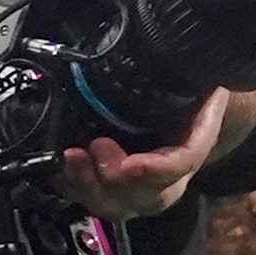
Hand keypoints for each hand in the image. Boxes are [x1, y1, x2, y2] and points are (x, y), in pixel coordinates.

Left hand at [56, 85, 240, 221]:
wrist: (186, 108)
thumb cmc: (188, 93)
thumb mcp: (198, 75)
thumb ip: (194, 68)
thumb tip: (192, 51)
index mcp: (193, 143)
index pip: (182, 165)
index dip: (157, 171)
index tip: (131, 164)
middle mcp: (169, 175)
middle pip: (145, 196)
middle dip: (112, 177)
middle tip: (92, 147)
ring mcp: (140, 187)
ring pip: (116, 203)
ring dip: (87, 184)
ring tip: (70, 158)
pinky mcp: (112, 188)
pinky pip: (90, 198)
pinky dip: (70, 186)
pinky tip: (58, 169)